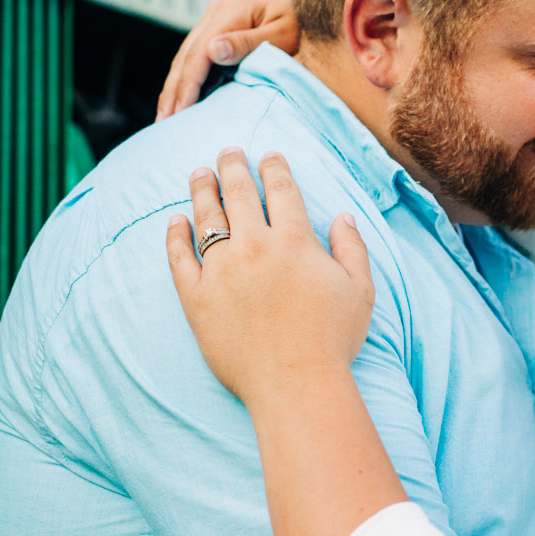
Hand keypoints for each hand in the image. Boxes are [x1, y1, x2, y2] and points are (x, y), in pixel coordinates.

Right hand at [156, 0, 298, 119]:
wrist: (316, 12)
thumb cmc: (306, 25)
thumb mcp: (284, 34)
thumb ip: (249, 43)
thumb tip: (212, 50)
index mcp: (232, 9)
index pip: (200, 51)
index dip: (187, 84)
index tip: (179, 112)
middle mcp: (218, 11)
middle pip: (187, 55)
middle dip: (173, 90)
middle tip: (163, 122)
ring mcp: (216, 19)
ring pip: (186, 57)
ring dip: (174, 87)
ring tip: (165, 117)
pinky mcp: (219, 30)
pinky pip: (196, 57)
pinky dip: (186, 80)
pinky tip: (179, 100)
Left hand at [167, 149, 374, 402]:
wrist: (295, 384)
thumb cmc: (332, 340)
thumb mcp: (360, 290)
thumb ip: (352, 247)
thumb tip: (343, 215)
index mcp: (295, 241)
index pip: (282, 190)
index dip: (275, 168)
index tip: (268, 156)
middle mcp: (255, 247)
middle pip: (240, 194)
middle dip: (233, 166)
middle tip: (227, 151)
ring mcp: (222, 271)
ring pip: (207, 218)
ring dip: (202, 190)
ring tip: (198, 173)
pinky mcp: (197, 298)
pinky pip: (180, 258)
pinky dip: (175, 236)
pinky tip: (174, 221)